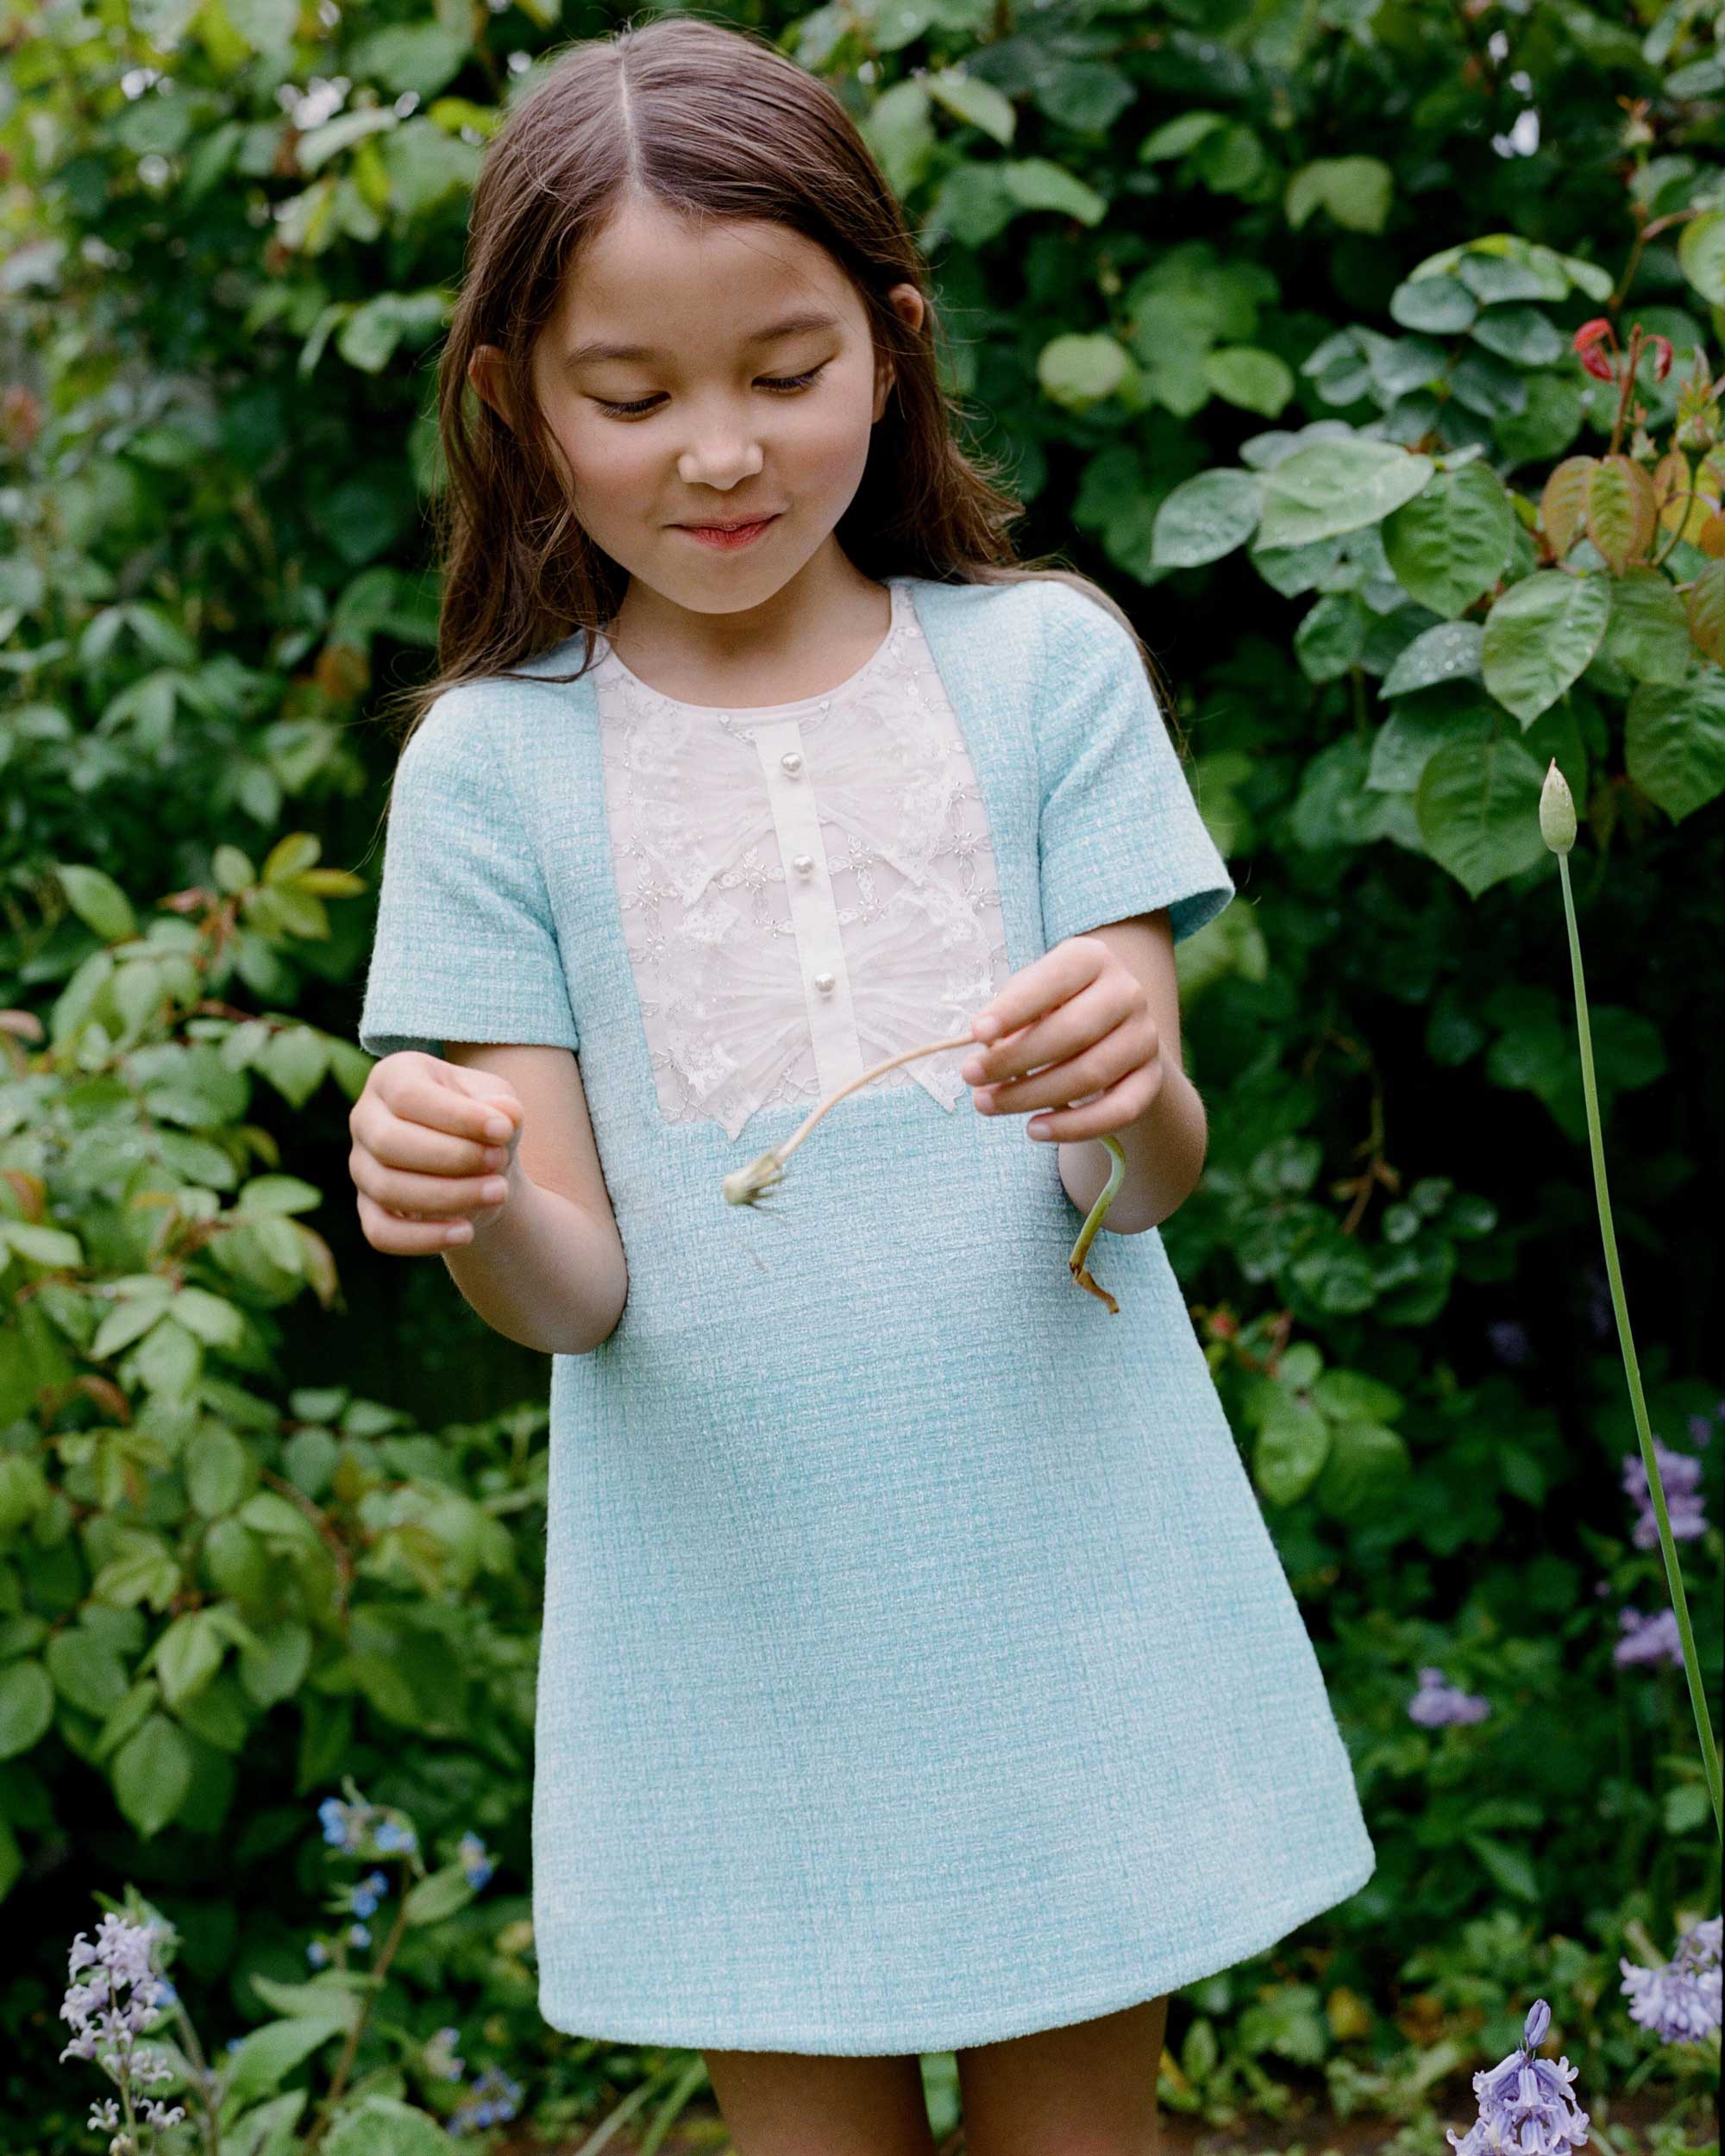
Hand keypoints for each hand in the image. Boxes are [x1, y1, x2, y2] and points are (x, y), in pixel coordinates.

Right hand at [349, 1049, 526, 1254]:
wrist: (481, 1163)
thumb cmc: (485, 1121)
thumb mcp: (500, 1103)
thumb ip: (502, 1105)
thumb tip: (505, 1115)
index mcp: (392, 1076)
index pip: (408, 1095)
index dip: (456, 1116)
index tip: (504, 1130)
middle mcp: (365, 1119)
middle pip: (389, 1142)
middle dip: (452, 1157)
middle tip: (500, 1160)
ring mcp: (362, 1166)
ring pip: (388, 1188)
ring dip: (447, 1195)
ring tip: (497, 1192)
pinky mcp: (369, 1209)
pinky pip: (382, 1233)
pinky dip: (423, 1238)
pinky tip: (466, 1232)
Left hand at [960, 934, 1164, 1143]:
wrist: (1111, 1029)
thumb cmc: (1053, 1007)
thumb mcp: (1030, 997)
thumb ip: (1011, 1016)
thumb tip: (989, 1050)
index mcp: (1092, 959)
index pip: (1053, 980)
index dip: (1014, 1008)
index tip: (976, 1033)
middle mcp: (1127, 992)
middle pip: (1073, 1031)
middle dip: (1015, 1059)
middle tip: (970, 1076)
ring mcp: (1144, 1037)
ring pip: (1090, 1074)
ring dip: (1032, 1095)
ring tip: (987, 1103)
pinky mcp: (1150, 1079)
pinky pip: (1117, 1111)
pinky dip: (1073, 1126)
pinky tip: (1034, 1129)